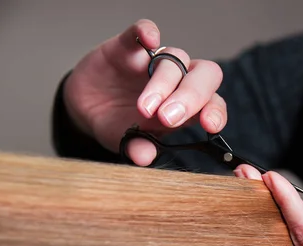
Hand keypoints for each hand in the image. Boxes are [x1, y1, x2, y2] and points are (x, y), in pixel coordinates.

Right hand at [63, 19, 225, 165]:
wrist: (86, 108)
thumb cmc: (119, 123)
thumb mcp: (128, 141)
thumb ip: (139, 147)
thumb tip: (144, 157)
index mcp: (189, 106)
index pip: (213, 103)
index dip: (216, 111)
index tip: (209, 125)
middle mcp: (179, 80)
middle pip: (203, 75)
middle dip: (191, 96)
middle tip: (168, 118)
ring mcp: (155, 60)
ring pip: (175, 59)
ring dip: (163, 84)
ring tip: (144, 108)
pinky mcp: (128, 46)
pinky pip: (142, 31)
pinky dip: (147, 32)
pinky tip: (149, 39)